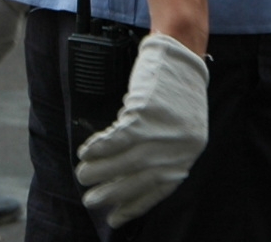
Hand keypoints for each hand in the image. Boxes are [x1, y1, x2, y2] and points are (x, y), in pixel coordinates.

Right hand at [74, 33, 210, 227]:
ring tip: (82, 176)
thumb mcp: (180, 126)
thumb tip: (131, 176)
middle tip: (91, 201)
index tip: (115, 218)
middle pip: (137, 179)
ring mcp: (160, 131)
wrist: (180, 51)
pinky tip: (87, 152)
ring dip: (98, 171)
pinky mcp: (144, 113)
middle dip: (111, 193)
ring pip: (123, 161)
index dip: (134, 206)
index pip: (158, 189)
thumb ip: (163, 151)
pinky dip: (98, 148)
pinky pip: (115, 139)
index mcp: (187, 154)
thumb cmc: (177, 87)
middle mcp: (176, 147)